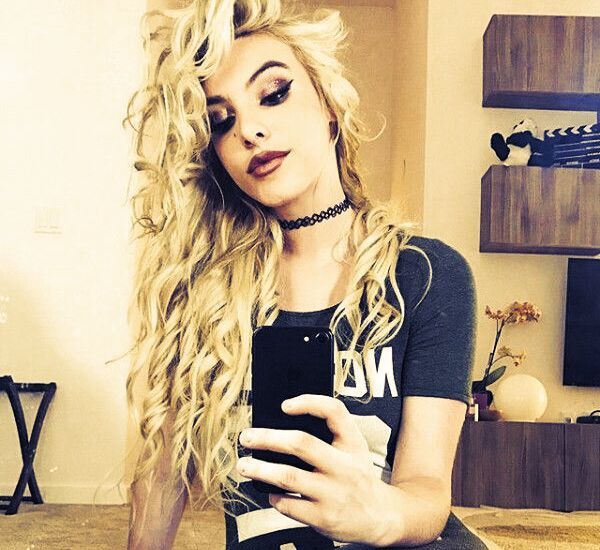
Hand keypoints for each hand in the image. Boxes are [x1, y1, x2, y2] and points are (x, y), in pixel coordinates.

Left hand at [237, 394, 388, 544]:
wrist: (381, 517)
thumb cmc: (358, 475)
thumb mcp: (354, 448)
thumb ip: (329, 432)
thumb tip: (283, 421)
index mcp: (352, 442)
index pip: (334, 411)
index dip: (308, 403)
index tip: (284, 405)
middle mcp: (344, 466)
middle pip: (301, 443)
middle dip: (268, 438)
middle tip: (247, 437)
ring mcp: (333, 493)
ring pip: (288, 476)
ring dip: (260, 469)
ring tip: (245, 465)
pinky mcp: (323, 518)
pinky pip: (289, 506)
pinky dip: (274, 498)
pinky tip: (270, 493)